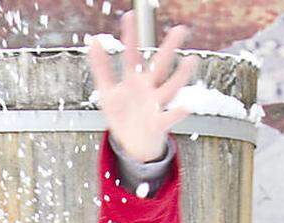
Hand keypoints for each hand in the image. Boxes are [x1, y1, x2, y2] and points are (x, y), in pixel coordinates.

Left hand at [87, 13, 197, 162]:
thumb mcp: (107, 91)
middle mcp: (149, 89)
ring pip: (170, 88)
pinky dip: (177, 113)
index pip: (132, 55)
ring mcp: (155, 105)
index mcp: (135, 80)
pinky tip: (185, 107)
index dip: (130, 37)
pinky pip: (169, 118)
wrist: (133, 144)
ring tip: (190, 61)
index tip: (130, 16)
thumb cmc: (123, 116)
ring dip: (180, 76)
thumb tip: (93, 42)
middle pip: (159, 66)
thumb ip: (101, 68)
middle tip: (180, 30)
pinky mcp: (158, 124)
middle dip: (169, 48)